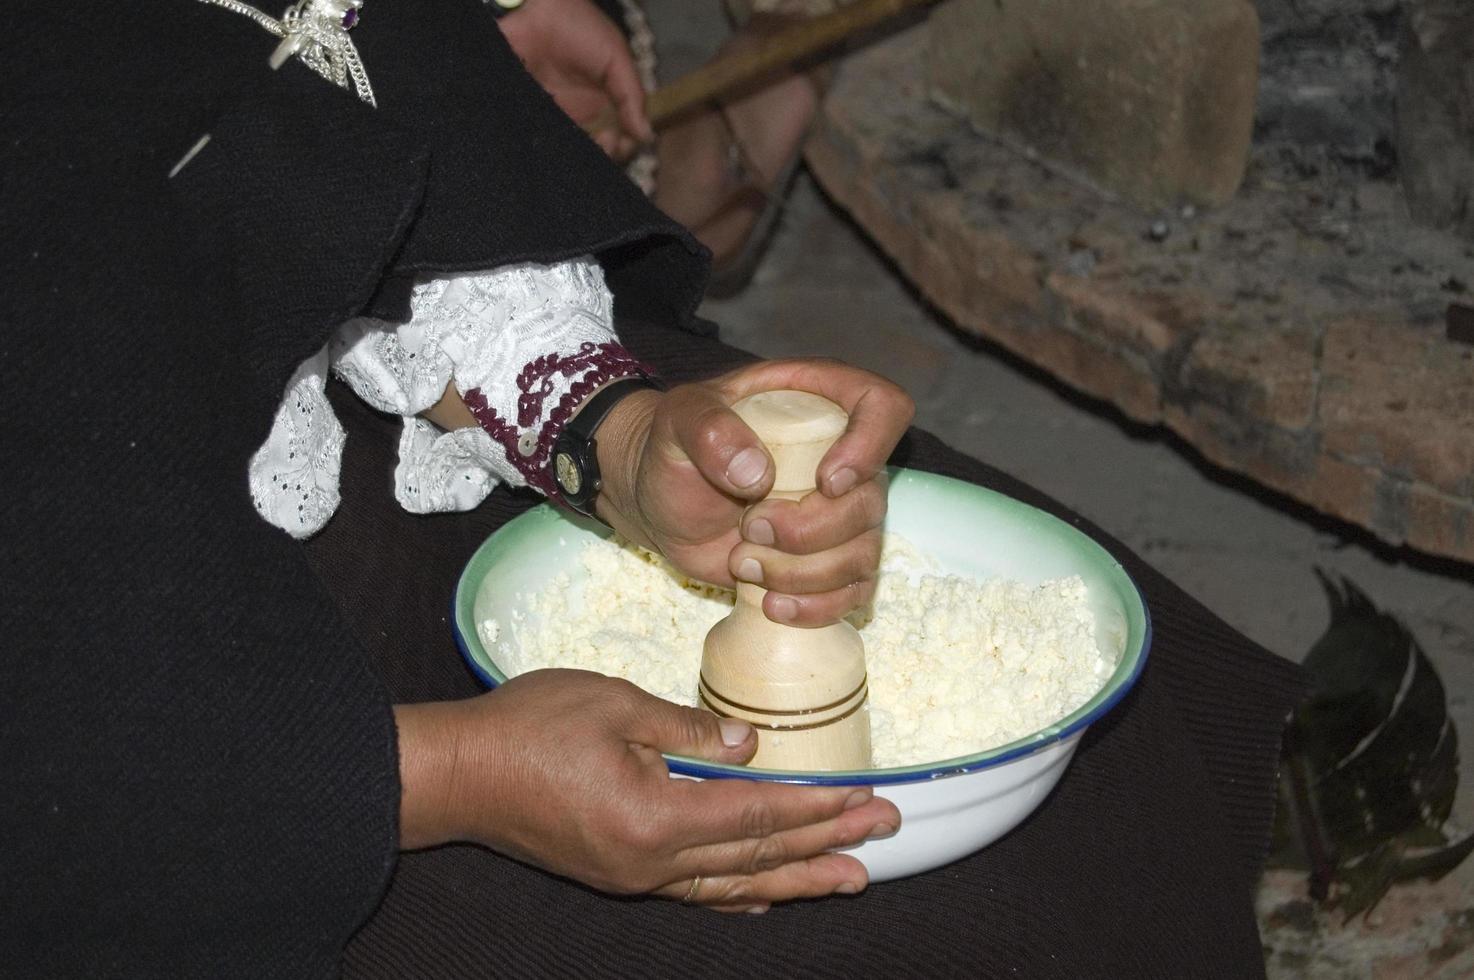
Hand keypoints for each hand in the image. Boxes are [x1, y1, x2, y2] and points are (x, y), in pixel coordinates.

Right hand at [395, 671, 899, 910]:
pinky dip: (738, 893)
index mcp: (654, 816)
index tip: (865, 800)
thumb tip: (749, 746)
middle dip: (826, 844)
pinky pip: (693, 891)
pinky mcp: (618, 873)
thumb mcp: (612, 703)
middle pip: (758, 856)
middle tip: (884, 835)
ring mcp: (634, 875)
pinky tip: (766, 895)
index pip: (758, 815)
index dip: (816, 807)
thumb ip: (687, 728)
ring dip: (797, 878)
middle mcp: (651, 861)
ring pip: (733, 884)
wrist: (456, 775)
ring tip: (851, 878)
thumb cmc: (527, 728)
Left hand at [498, 0, 651, 159]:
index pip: (620, 139)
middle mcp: (581, 115)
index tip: (621, 141)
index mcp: (606, 104)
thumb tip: (647, 135)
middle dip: (604, 153)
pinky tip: (561, 137)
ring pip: (569, 147)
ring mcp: (555, 114)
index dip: (623, 148)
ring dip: (583, 151)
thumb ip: (632, 96)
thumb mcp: (616, 57)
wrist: (536, 7)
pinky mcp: (530, 111)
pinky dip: (550, 144)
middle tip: (606, 140)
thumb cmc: (580, 26)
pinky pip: (541, 138)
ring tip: (592, 140)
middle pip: (596, 149)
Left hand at [593, 359, 914, 625]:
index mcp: (821, 401)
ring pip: (863, 554)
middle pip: (871, 500)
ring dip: (802, 574)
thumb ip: (708, 429)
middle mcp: (844, 456)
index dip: (869, 447)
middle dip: (808, 530)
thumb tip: (757, 474)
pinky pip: (853, 593)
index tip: (824, 482)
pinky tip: (771, 604)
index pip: (885, 408)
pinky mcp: (830, 562)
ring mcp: (842, 513)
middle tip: (749, 528)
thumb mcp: (677, 421)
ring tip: (742, 563)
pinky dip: (815, 607)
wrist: (664, 502)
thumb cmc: (676, 449)